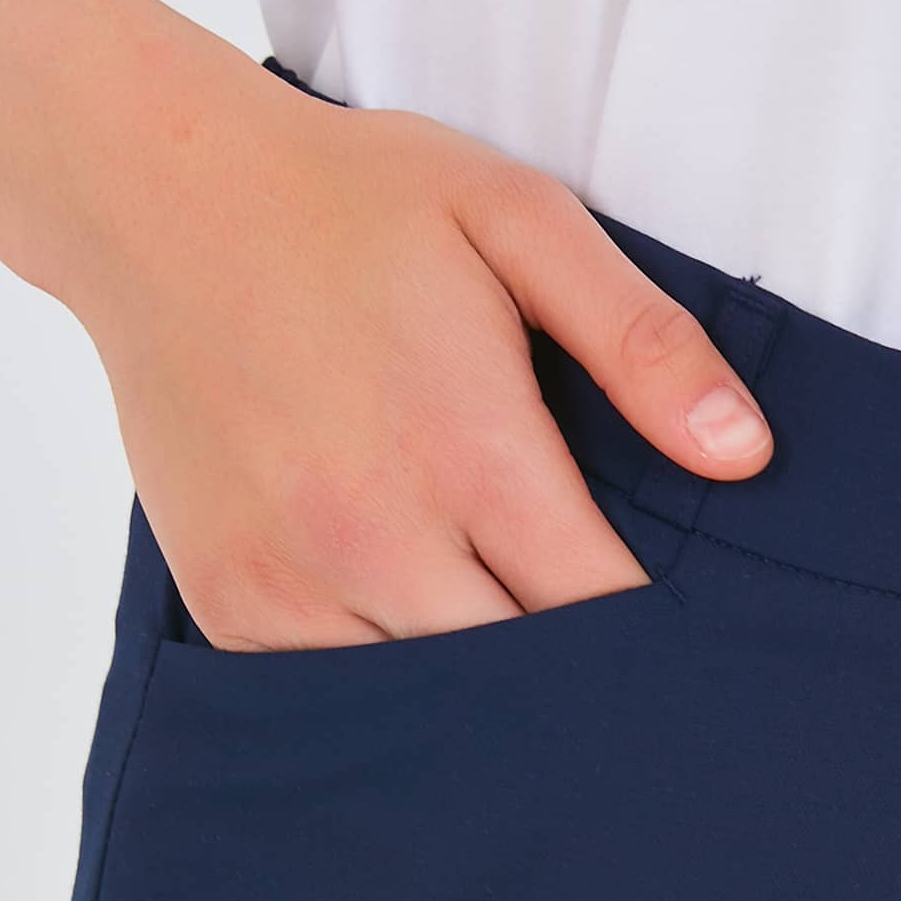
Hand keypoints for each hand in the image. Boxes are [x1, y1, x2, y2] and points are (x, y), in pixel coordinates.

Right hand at [64, 65, 772, 649]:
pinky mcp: (228, 602)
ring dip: (485, 687)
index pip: (601, 610)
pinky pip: (333, 693)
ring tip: (522, 638)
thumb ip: (642, 341)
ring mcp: (290, 578)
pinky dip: (389, 678)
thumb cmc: (353, 204)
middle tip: (618, 649)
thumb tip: (745, 456)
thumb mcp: (521, 221)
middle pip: (522, 676)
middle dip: (580, 670)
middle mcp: (374, 534)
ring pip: (428, 703)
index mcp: (468, 449)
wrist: (155, 197)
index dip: (654, 629)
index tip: (686, 623)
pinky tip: (424, 630)